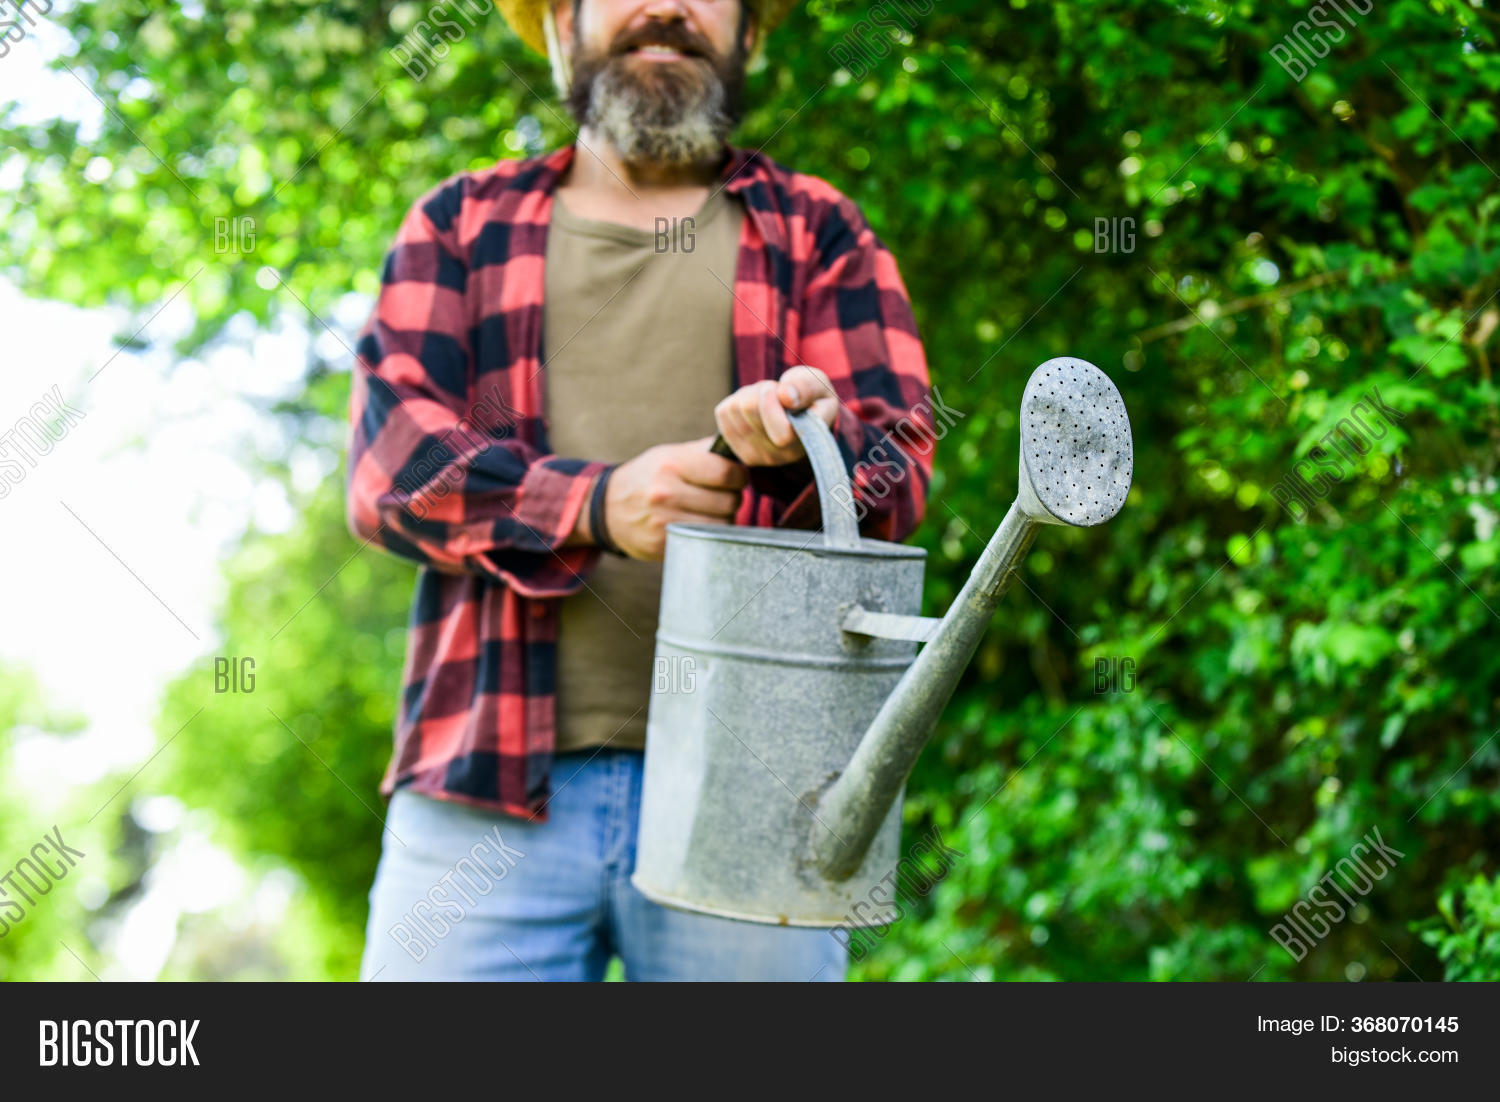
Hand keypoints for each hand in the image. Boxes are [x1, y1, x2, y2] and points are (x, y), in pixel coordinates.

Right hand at [601, 437, 748, 560]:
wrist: (608, 507)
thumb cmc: (647, 476)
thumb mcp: (669, 454)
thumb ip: (705, 451)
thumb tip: (740, 447)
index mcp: (671, 464)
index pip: (725, 473)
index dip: (740, 476)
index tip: (737, 477)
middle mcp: (666, 493)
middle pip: (729, 502)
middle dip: (733, 498)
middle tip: (723, 495)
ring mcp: (664, 521)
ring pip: (721, 525)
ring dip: (724, 519)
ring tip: (711, 510)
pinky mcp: (664, 545)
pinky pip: (705, 541)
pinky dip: (708, 534)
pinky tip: (697, 524)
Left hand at [713, 365, 839, 466]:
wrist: (796, 415)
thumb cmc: (811, 398)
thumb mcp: (819, 385)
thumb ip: (807, 387)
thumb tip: (786, 396)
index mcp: (803, 445)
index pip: (781, 434)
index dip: (773, 404)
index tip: (782, 390)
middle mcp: (777, 457)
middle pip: (750, 410)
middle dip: (763, 390)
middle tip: (778, 391)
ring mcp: (752, 454)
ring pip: (737, 409)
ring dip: (751, 394)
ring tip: (768, 398)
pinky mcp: (733, 445)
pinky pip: (724, 412)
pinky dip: (738, 399)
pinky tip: (754, 405)